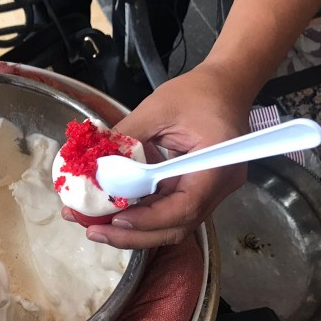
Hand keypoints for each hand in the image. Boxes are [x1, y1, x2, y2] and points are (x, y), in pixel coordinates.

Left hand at [75, 64, 251, 248]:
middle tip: (95, 232)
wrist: (226, 85)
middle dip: (134, 235)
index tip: (116, 219)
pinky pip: (169, 210)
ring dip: (135, 229)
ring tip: (98, 227)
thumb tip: (94, 165)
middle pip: (176, 226)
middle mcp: (218, 187)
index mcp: (216, 166)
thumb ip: (126, 137)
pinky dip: (143, 214)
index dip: (149, 219)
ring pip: (171, 224)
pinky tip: (116, 212)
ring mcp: (209, 192)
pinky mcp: (197, 190)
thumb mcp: (157, 109)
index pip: (184, 207)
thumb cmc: (198, 92)